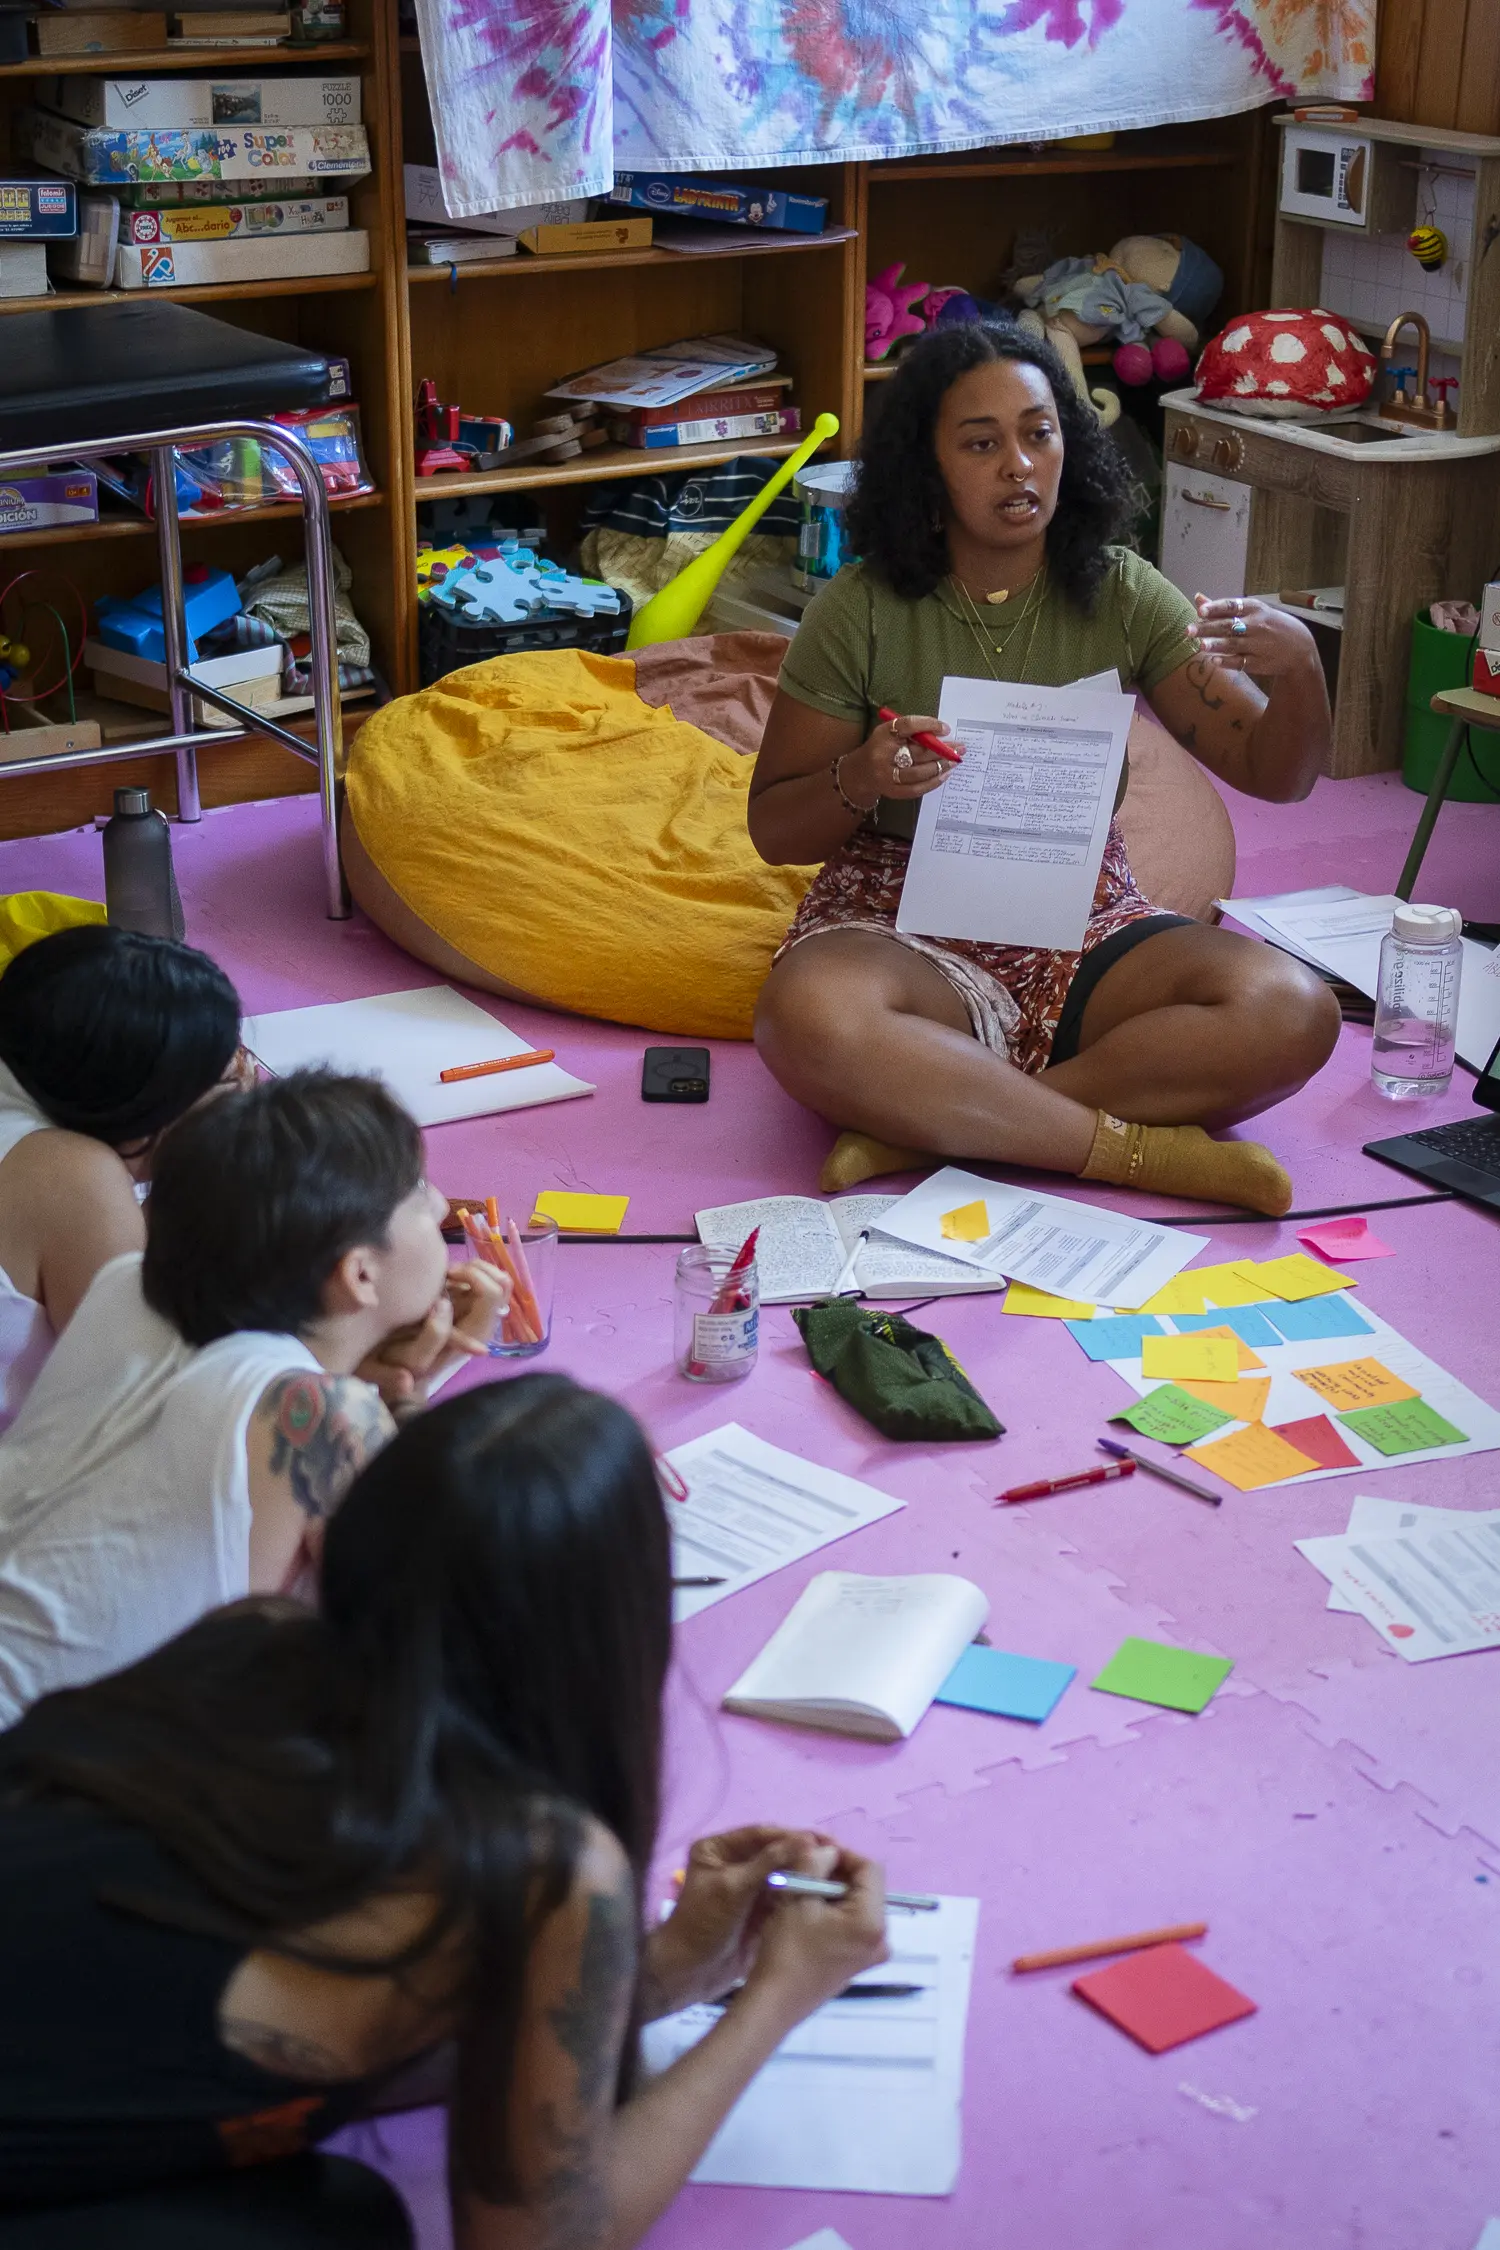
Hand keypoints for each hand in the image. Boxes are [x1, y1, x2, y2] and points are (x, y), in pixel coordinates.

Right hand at [355, 1259, 507, 1407]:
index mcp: (476, 1331)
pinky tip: (446, 1277)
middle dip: (477, 1268)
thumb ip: (432, 1334)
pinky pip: (481, 1282)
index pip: (493, 1293)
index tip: (447, 1275)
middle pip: (502, 1282)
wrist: (405, 1375)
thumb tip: (444, 1303)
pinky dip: (467, 1273)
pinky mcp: (469, 1308)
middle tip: (448, 1272)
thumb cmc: (406, 1366)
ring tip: (446, 1273)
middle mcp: (485, 1322)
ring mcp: (479, 1314)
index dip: (473, 1276)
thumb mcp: (413, 1356)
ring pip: (495, 1279)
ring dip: (473, 1269)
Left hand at [642, 1827, 830, 2015]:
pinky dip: (802, 1893)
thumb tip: (806, 1839)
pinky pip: (784, 1895)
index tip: (822, 1839)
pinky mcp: (759, 1910)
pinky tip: (826, 1891)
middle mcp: (734, 1863)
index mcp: (718, 1849)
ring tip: (838, 1871)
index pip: (760, 1835)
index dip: (791, 1835)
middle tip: (837, 1854)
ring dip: (806, 1873)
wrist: (690, 1973)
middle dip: (803, 1853)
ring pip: (782, 1873)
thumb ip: (769, 1863)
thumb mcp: (733, 1888)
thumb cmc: (703, 1924)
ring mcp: (747, 1887)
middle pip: (775, 1852)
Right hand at [739, 1839, 888, 2029]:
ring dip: (833, 1891)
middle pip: (866, 1887)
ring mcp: (870, 1954)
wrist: (774, 2002)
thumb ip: (815, 1862)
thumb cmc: (787, 1949)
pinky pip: (852, 1924)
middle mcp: (881, 1938)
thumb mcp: (797, 1896)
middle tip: (806, 1868)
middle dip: (837, 1873)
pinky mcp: (857, 1963)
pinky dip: (834, 1912)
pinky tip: (808, 1913)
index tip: (816, 1850)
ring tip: (803, 1888)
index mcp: (873, 1921)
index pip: (870, 1868)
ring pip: (858, 1905)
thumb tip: (828, 1850)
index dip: (844, 1854)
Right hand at [840, 713, 952, 808]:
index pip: (908, 725)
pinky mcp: (892, 791)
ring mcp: (887, 776)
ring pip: (919, 772)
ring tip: (954, 761)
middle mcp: (883, 755)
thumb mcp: (889, 733)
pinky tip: (945, 775)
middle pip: (918, 751)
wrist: (859, 774)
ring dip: (940, 766)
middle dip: (942, 749)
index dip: (928, 725)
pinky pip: (917, 789)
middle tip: (959, 748)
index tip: (946, 728)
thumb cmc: (880, 748)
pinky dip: (933, 782)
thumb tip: (941, 735)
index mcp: (883, 734)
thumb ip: (911, 732)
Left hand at [1188, 594, 1317, 677]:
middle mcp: (1257, 625)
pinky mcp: (1258, 662)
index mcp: (1255, 608)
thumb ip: (1223, 607)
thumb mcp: (1253, 611)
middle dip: (1208, 628)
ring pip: (1234, 644)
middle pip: (1229, 625)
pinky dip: (1227, 661)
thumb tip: (1197, 598)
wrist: (1300, 648)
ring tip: (1200, 646)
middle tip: (1189, 631)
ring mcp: (1258, 644)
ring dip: (1216, 645)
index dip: (1215, 608)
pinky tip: (1214, 661)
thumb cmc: (1270, 625)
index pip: (1232, 606)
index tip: (1200, 611)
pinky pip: (1241, 662)